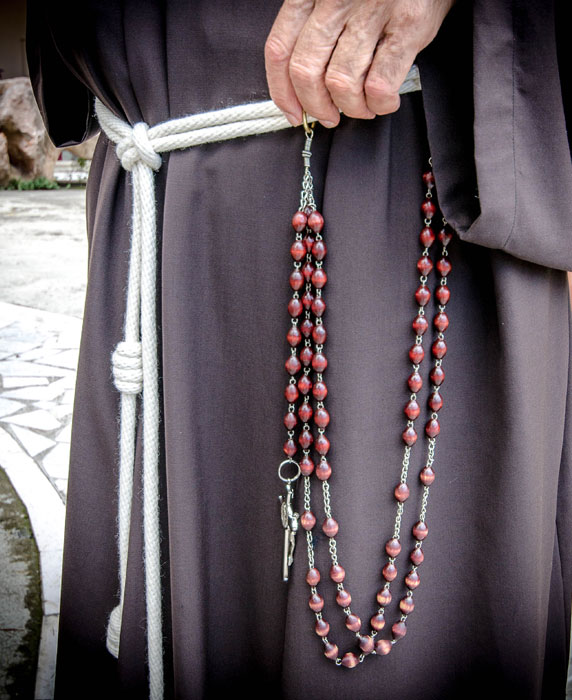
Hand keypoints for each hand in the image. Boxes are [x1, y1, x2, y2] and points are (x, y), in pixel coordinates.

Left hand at [265, 0, 454, 126]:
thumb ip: (315, 27)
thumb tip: (302, 85)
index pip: (280, 50)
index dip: (283, 92)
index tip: (293, 112)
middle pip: (306, 72)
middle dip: (316, 106)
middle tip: (329, 115)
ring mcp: (372, 10)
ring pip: (341, 83)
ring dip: (351, 108)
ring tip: (363, 107)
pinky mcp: (407, 25)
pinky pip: (379, 84)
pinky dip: (379, 103)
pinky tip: (384, 101)